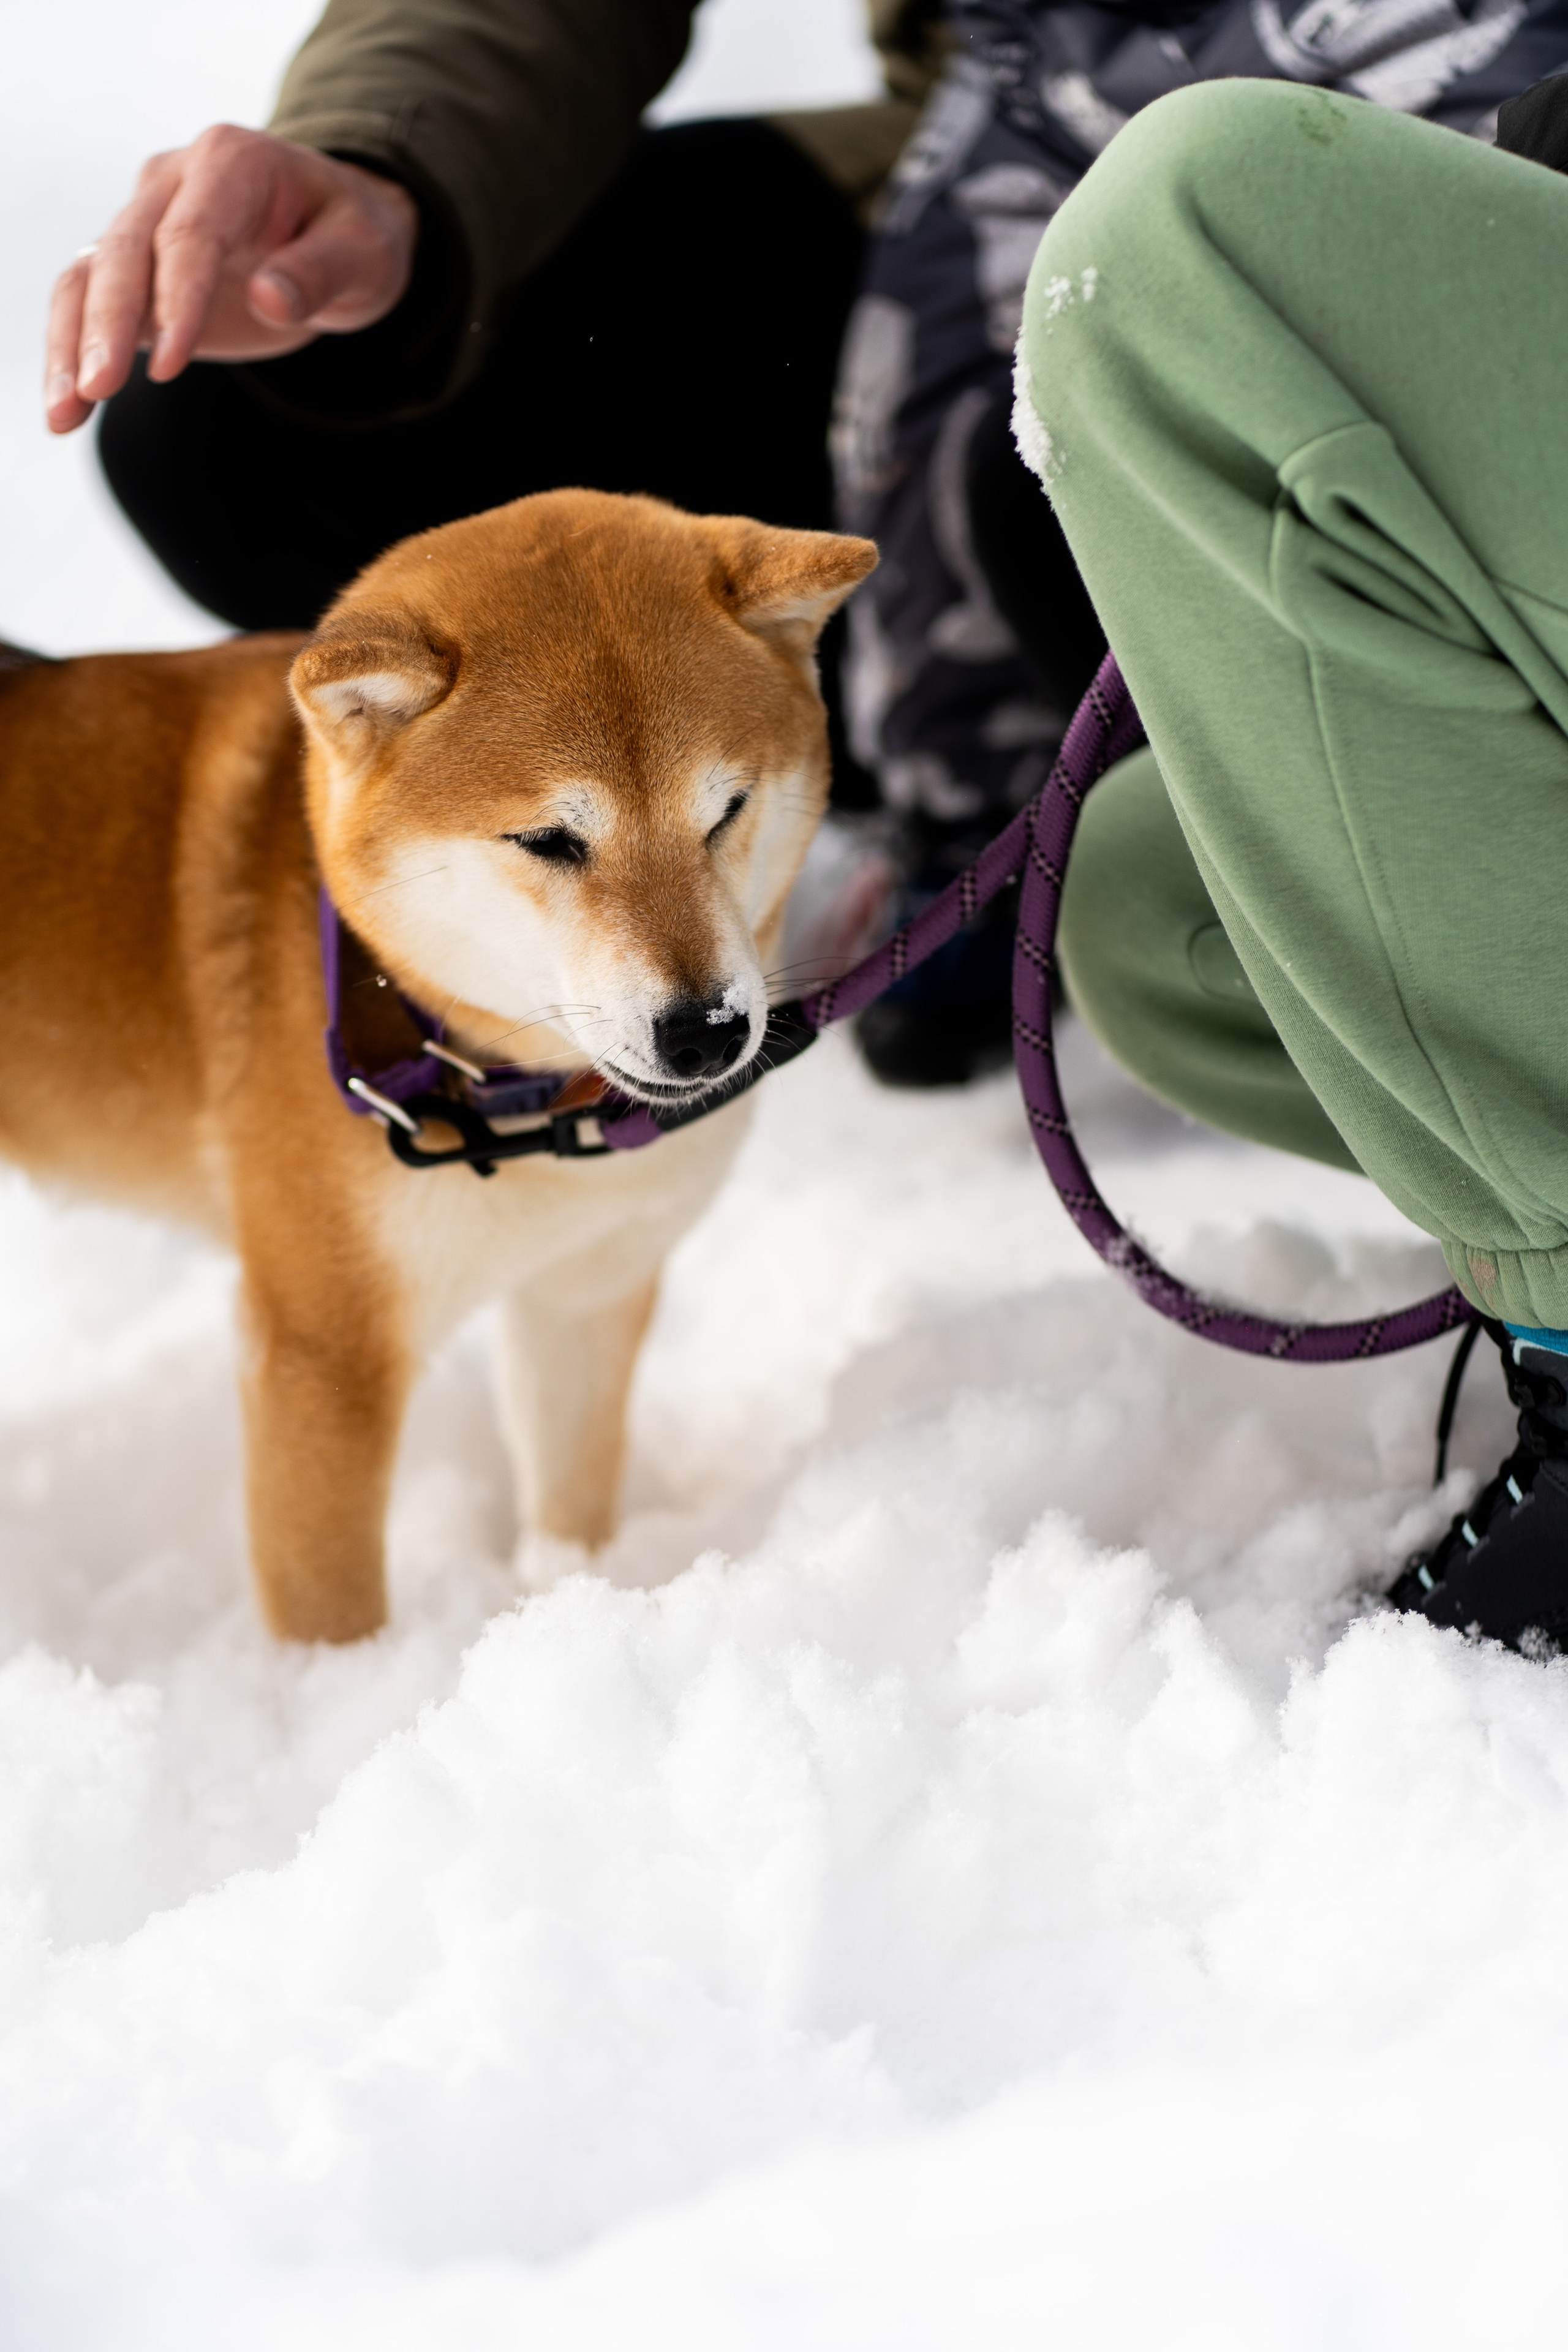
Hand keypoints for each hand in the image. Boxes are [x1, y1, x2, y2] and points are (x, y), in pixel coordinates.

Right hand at [45, 126, 418, 433]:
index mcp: (231, 162)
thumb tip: (269, 300)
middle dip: (107, 322)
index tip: (170, 364)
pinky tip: (68, 410)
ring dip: (72, 343)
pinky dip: (73, 352)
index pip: (191, 232)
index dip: (177, 298)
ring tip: (64, 414)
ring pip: (90, 275)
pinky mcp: (139, 271)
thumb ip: (320, 273)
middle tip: (98, 389)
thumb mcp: (364, 251)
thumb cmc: (353, 235)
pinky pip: (88, 303)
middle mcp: (174, 182)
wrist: (335, 229)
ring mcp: (147, 222)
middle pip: (125, 250)